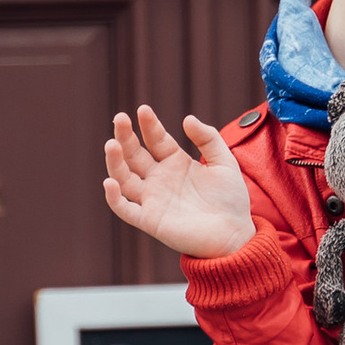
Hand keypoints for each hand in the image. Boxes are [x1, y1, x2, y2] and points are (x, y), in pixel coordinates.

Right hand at [103, 102, 255, 262]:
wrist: (235, 234)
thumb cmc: (230, 199)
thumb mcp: (224, 162)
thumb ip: (208, 138)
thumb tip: (186, 118)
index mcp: (175, 162)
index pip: (156, 139)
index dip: (149, 125)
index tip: (142, 110)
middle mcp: (159, 178)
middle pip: (135, 154)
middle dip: (125, 136)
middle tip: (120, 118)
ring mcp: (152, 199)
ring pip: (125, 178)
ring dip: (115, 162)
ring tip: (112, 144)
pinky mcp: (150, 220)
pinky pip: (126, 209)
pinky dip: (114, 197)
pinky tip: (110, 181)